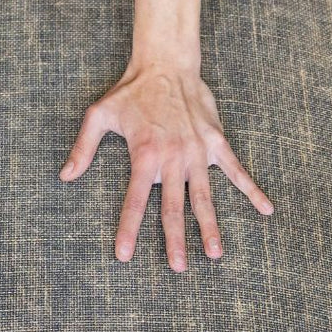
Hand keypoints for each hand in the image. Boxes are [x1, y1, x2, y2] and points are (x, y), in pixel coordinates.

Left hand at [58, 60, 273, 270]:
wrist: (166, 63)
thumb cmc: (131, 91)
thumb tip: (65, 176)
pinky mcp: (216, 142)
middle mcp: (173, 158)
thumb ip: (82, 148)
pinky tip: (267, 210)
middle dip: (175, 240)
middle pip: (174, 207)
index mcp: (145, 155)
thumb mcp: (98, 115)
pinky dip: (252, 190)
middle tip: (177, 268)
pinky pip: (237, 171)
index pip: (135, 200)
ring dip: (210, 226)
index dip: (129, 229)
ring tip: (215, 253)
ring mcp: (198, 152)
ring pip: (205, 197)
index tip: (124, 256)